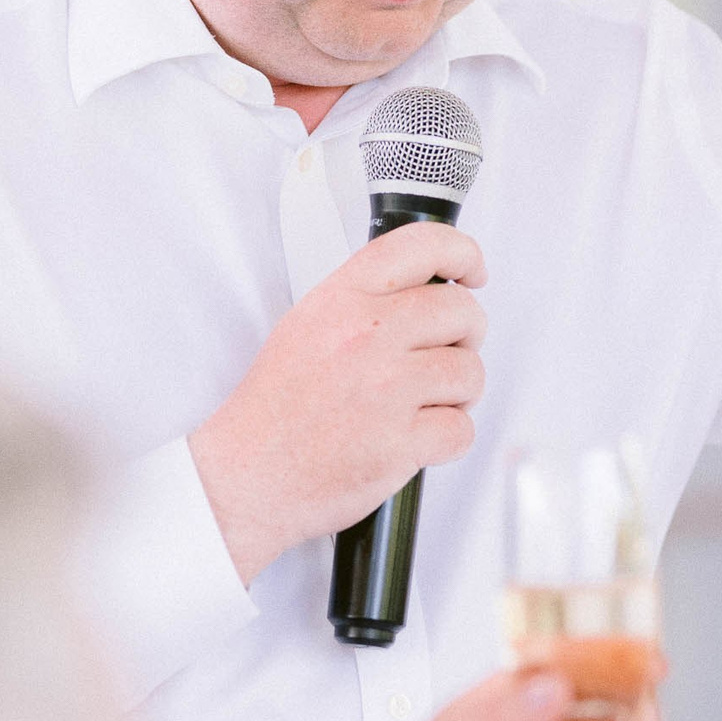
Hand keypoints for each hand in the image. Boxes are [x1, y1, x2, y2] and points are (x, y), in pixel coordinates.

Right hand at [190, 222, 486, 583]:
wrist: (249, 474)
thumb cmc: (276, 408)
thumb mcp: (306, 325)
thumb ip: (363, 299)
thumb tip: (425, 289)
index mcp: (341, 301)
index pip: (421, 246)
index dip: (462, 253)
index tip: (471, 272)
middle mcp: (365, 337)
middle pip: (461, 311)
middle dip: (467, 335)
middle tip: (448, 352)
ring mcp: (385, 389)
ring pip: (470, 372)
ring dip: (459, 391)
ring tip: (425, 402)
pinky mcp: (400, 442)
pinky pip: (462, 429)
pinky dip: (449, 438)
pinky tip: (418, 436)